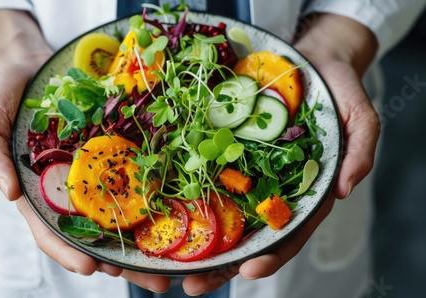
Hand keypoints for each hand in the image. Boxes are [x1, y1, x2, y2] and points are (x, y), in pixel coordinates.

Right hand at [0, 9, 172, 291]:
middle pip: (95, 235)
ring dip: (145, 243)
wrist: (32, 66)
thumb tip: (11, 193)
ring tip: (173, 266)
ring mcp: (95, 173)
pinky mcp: (114, 153)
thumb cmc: (8, 96)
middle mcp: (70, 190)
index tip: (91, 270)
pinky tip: (175, 215)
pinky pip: (133, 179)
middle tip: (154, 281)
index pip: (52, 232)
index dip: (69, 253)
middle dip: (122, 262)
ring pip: (121, 215)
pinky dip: (152, 201)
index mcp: (40, 192)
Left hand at [177, 13, 379, 295]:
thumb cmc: (335, 88)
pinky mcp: (223, 149)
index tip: (250, 270)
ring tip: (169, 264)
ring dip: (194, 239)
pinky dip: (184, 195)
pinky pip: (202, 174)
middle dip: (220, 262)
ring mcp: (244, 170)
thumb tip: (346, 188)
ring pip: (219, 212)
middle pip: (246, 233)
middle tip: (193, 284)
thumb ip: (360, 149)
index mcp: (303, 190)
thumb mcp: (357, 114)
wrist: (309, 57)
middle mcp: (270, 187)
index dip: (272, 254)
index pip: (289, 231)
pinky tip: (161, 212)